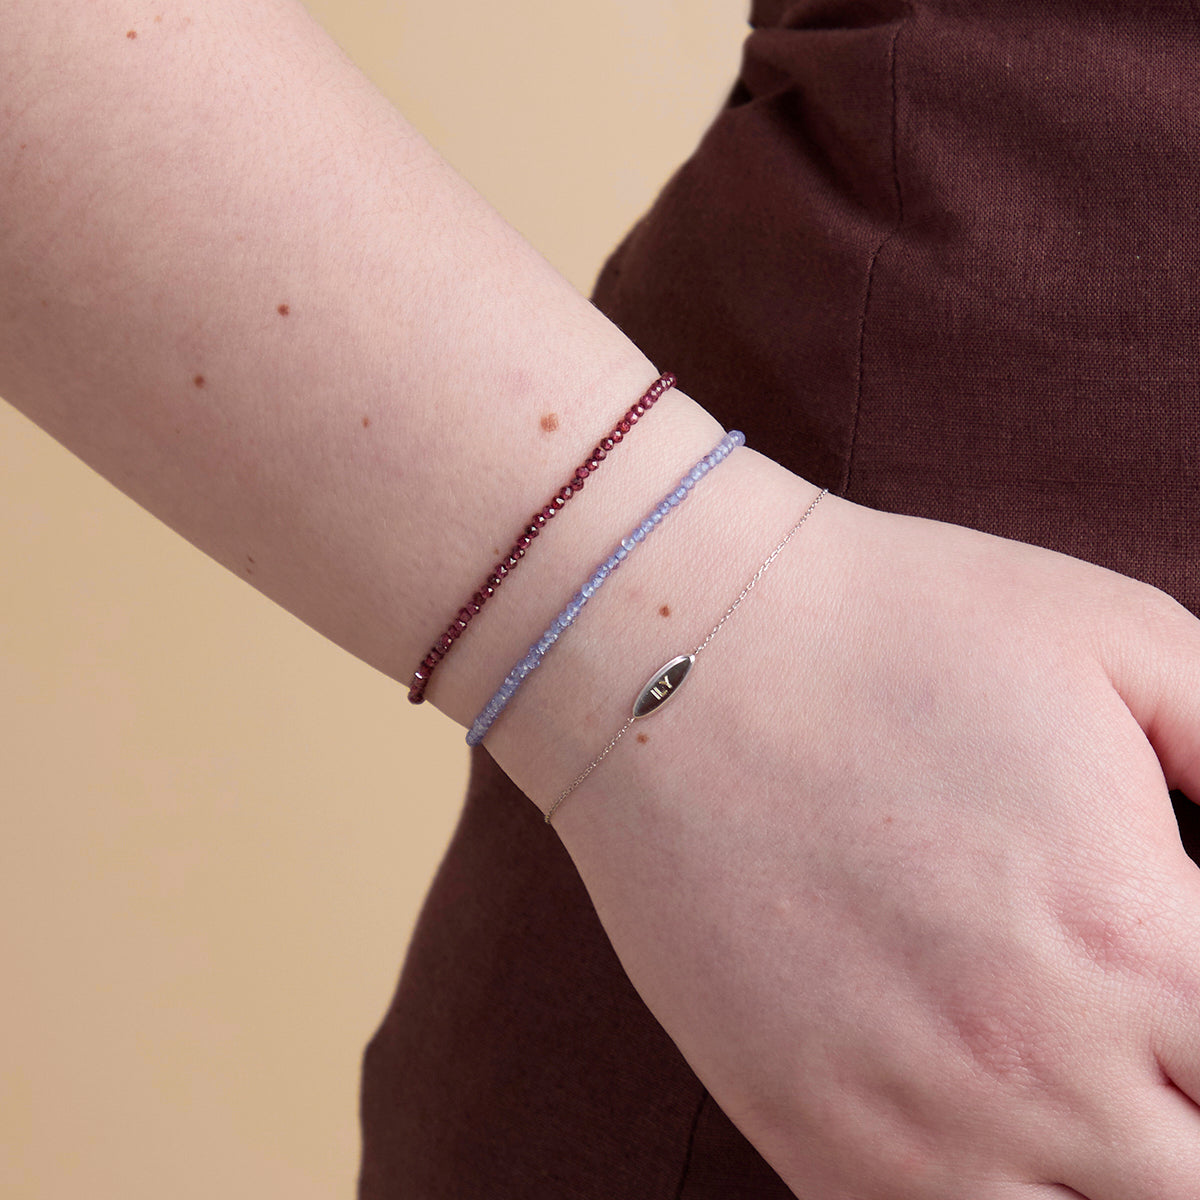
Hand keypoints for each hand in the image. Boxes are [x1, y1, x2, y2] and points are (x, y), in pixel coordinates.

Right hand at [550, 478, 1199, 1198]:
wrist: (677, 658)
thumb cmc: (889, 625)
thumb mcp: (1122, 640)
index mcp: (1130, 938)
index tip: (1197, 990)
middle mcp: (1037, 1068)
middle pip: (1199, 1185)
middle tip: (1162, 1038)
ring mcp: (909, 1126)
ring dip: (1121, 1180)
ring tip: (1107, 1104)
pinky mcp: (806, 1136)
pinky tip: (1010, 1143)